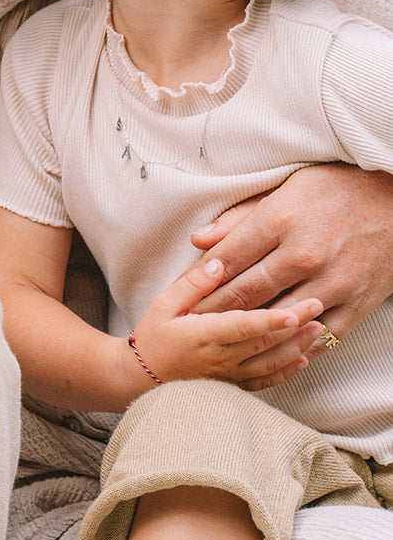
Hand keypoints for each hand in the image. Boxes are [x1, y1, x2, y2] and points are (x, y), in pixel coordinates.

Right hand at [125, 257, 325, 394]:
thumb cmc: (152, 337)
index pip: (243, 327)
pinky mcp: (231, 386)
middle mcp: (220, 358)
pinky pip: (265, 382)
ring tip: (321, 330)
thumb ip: (191, 284)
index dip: (271, 319)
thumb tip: (216, 263)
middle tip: (319, 306)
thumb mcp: (163, 304)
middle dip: (295, 326)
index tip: (295, 309)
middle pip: (265, 343)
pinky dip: (286, 372)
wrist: (140, 379)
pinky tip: (304, 359)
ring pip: (271, 364)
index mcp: (203, 335)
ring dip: (298, 348)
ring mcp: (228, 376)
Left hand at [190, 164, 392, 335]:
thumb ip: (239, 218)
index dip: (202, 280)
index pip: (229, 258)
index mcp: (281, 219)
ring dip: (248, 332)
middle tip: (190, 325)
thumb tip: (199, 241)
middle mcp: (304, 252)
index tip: (183, 295)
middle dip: (213, 311)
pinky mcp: (356, 303)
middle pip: (246, 291)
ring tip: (221, 342)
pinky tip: (271, 350)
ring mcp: (332, 281)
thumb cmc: (334, 188)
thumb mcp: (283, 188)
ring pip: (277, 317)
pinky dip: (292, 345)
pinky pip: (318, 336)